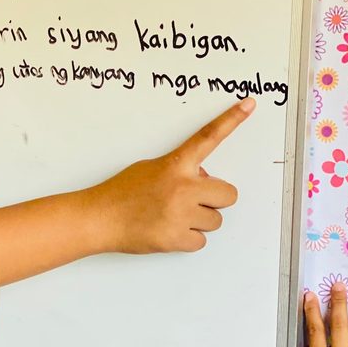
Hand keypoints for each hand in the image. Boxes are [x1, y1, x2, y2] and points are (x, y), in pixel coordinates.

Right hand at [92, 98, 253, 252]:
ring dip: (199, 221)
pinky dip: (187, 239)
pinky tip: (167, 231)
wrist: (98, 219)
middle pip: (229, 195)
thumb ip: (179, 171)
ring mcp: (180, 214)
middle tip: (192, 202)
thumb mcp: (150, 169)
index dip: (231, 119)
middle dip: (214, 200)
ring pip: (215, 221)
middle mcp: (182, 188)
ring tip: (172, 217)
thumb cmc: (120, 193)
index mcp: (175, 166)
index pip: (208, 137)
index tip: (248, 104)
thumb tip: (203, 181)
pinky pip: (200, 242)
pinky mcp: (176, 238)